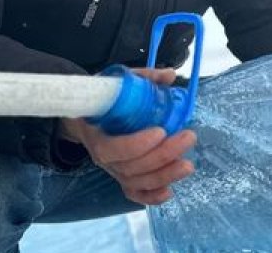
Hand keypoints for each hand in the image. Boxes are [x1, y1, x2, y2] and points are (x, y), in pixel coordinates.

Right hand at [59, 67, 195, 204]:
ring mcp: (113, 170)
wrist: (83, 118)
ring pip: (136, 182)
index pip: (113, 148)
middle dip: (162, 155)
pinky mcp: (122, 178)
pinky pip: (134, 193)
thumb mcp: (117, 84)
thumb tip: (169, 75)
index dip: (137, 144)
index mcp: (96, 134)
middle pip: (131, 167)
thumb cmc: (103, 100)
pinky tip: (169, 191)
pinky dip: (151, 197)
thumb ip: (143, 78)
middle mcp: (103, 158)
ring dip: (164, 175)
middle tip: (188, 138)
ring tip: (187, 165)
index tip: (160, 131)